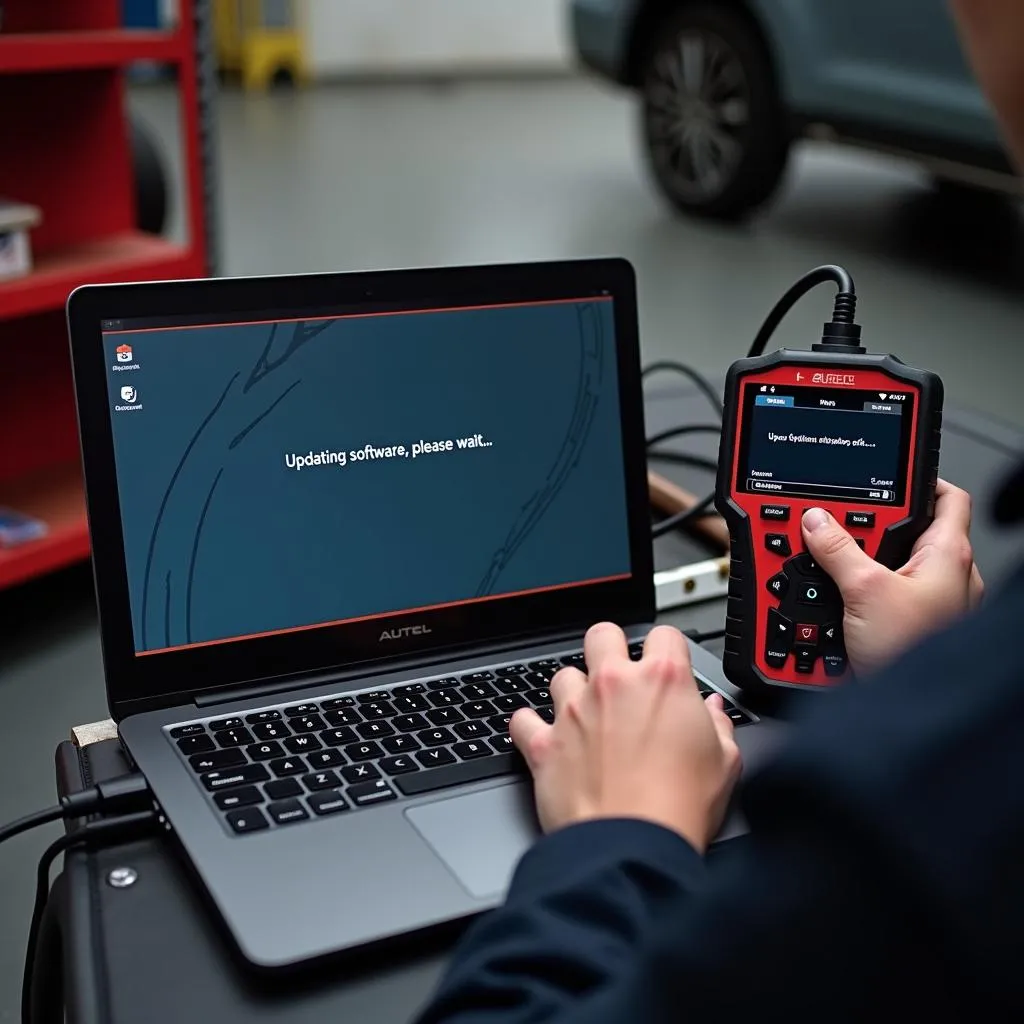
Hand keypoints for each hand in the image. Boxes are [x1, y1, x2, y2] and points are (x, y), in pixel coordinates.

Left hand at [509, 623, 741, 852]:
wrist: (632, 846)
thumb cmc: (679, 808)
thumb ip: (719, 725)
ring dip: (573, 692)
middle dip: (610, 648)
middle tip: (620, 676)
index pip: (664, 635)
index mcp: (662, 681)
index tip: (668, 666)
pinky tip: (546, 740)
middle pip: (602, 635)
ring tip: (587, 718)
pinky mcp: (543, 743)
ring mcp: (573, 711)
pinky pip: (522, 719)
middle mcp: (613, 685)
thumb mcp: (725, 763)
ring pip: (563, 675)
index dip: (668, 650)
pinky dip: (530, 727)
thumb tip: (714, 711)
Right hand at [801, 479, 983, 674]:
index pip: (943, 497)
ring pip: (883, 567)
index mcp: (948, 555)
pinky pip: (875, 596)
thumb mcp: (864, 590)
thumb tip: (817, 520)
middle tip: (830, 528)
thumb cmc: (911, 656)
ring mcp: (925, 604)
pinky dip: (850, 593)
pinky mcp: (902, 626)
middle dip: (862, 530)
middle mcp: (944, 577)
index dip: (915, 479)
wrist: (904, 715)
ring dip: (850, 565)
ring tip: (823, 567)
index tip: (878, 474)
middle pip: (900, 533)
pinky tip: (828, 598)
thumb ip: (837, 549)